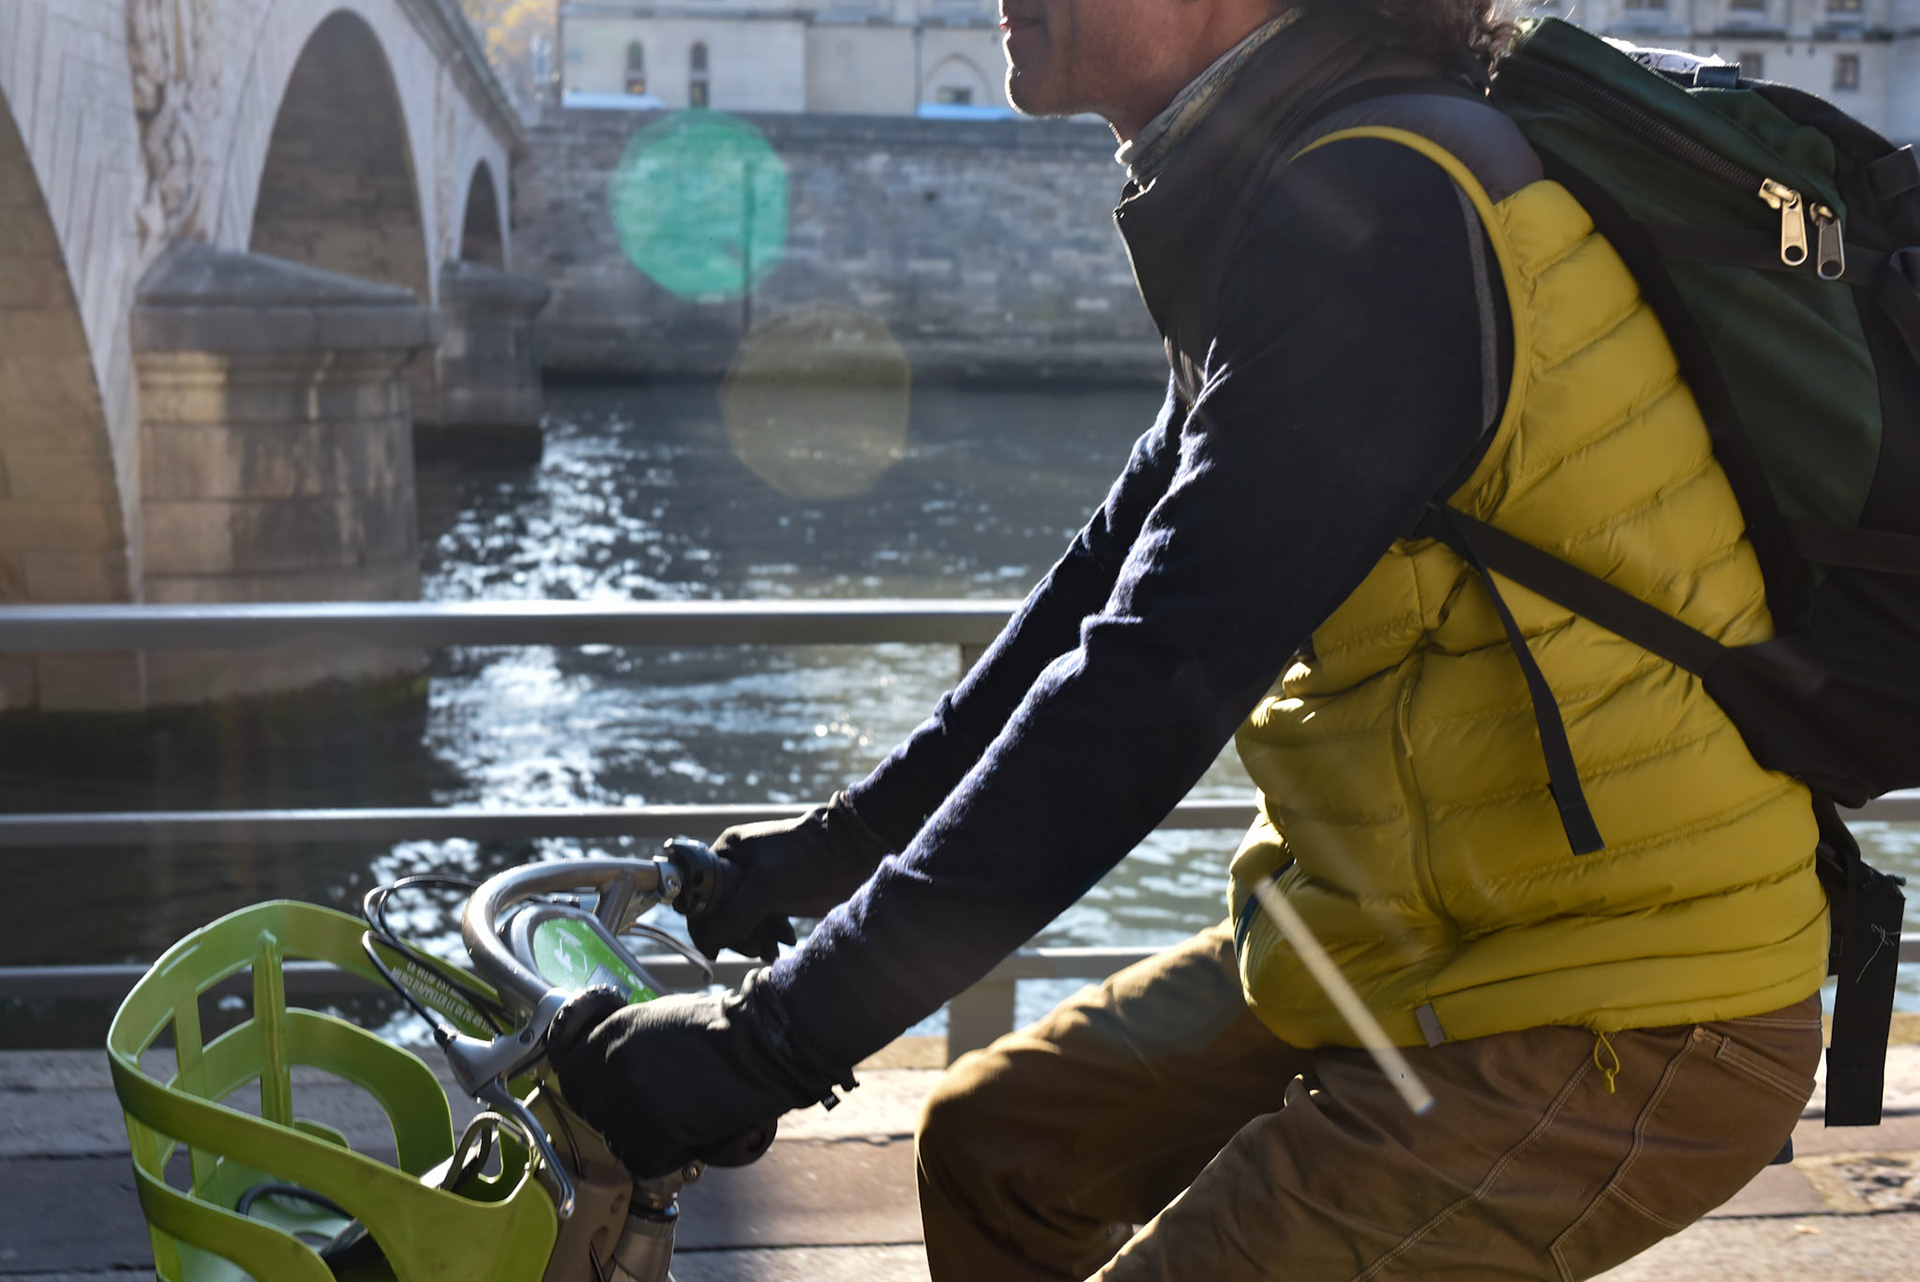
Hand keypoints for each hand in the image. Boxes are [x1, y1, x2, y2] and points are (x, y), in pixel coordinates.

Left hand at [546, 974, 849, 1178]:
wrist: (762, 1044)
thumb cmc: (728, 1029)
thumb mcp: (663, 1017)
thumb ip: (629, 1040)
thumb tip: (617, 1065)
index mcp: (611, 1032)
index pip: (571, 1073)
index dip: (594, 1088)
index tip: (614, 1094)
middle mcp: (609, 1064)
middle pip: (590, 1109)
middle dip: (618, 1114)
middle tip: (657, 1109)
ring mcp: (625, 1100)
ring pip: (619, 1140)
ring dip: (648, 1137)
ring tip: (686, 1116)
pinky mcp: (648, 1134)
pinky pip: (647, 1162)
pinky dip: (672, 1156)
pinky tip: (697, 1131)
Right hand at [683, 791, 892, 961]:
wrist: (851, 852)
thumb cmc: (806, 855)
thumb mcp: (765, 884)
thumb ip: (736, 914)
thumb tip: (711, 944)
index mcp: (726, 853)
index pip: (699, 894)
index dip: (704, 923)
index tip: (713, 947)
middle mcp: (738, 868)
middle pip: (720, 913)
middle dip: (735, 935)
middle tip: (753, 949)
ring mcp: (758, 884)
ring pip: (742, 922)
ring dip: (754, 940)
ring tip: (771, 951)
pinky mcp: (778, 898)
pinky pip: (763, 925)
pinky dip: (771, 937)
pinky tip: (785, 941)